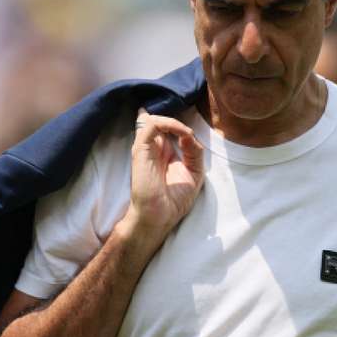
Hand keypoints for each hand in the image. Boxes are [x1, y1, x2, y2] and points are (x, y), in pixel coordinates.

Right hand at [121, 108, 204, 246]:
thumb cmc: (174, 201)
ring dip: (174, 121)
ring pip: (155, 119)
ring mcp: (146, 148)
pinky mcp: (141, 150)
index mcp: (164, 153)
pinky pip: (153, 125)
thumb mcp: (194, 173)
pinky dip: (169, 124)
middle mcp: (154, 148)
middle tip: (188, 131)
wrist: (159, 217)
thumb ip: (194, 151)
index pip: (165, 128)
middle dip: (174, 119)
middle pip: (159, 121)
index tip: (191, 130)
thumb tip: (189, 133)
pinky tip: (183, 133)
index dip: (177, 124)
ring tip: (186, 133)